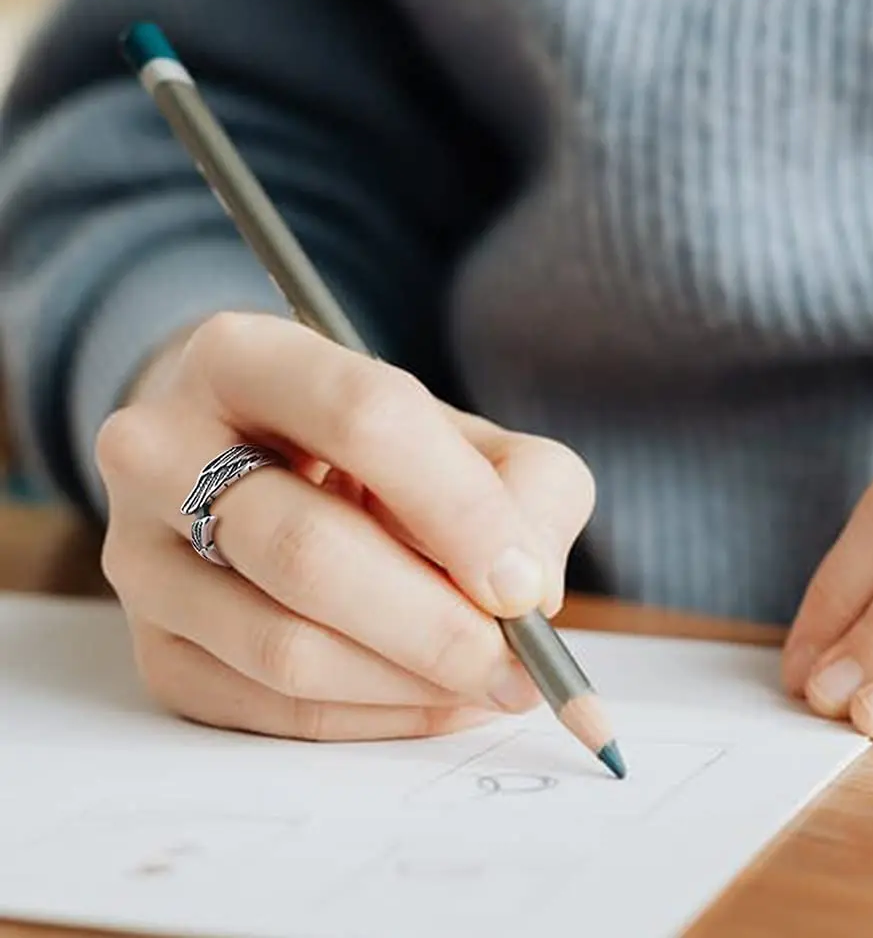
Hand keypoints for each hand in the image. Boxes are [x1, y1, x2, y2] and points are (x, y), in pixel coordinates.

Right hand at [96, 312, 594, 741]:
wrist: (257, 470)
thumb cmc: (370, 451)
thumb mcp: (461, 434)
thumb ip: (524, 486)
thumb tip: (529, 593)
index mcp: (245, 357)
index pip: (364, 418)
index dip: (459, 511)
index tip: (525, 587)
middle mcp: (162, 448)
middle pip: (309, 550)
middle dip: (435, 625)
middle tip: (516, 666)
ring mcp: (140, 556)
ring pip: (283, 647)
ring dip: (408, 683)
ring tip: (483, 682)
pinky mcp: (154, 647)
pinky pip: (270, 709)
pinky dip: (371, 717)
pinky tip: (428, 696)